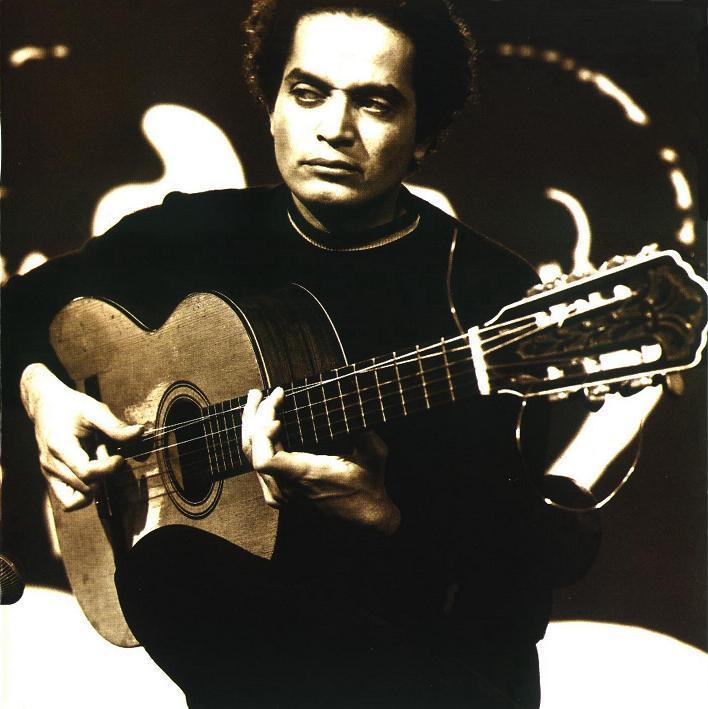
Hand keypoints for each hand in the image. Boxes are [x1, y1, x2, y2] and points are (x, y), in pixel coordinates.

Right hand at [20, 363, 143, 510]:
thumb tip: (139, 433)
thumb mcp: (95, 410)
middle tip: (106, 452)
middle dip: (104, 473)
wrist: (46, 406)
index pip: (85, 472)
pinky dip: (85, 492)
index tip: (119, 457)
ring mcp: (50, 474)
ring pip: (77, 500)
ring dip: (95, 484)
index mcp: (59, 446)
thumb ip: (116, 426)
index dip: (108, 468)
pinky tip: (92, 472)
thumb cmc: (71, 406)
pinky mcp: (53, 479)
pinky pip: (69, 501)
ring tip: (97, 462)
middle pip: (85, 487)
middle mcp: (51, 464)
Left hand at [241, 387, 399, 534]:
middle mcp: (287, 486)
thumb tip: (350, 400)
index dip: (262, 434)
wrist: (365, 519)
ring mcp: (280, 491)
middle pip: (252, 450)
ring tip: (256, 400)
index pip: (264, 460)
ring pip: (250, 456)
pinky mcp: (280, 492)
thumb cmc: (369, 487)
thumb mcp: (374, 453)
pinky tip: (261, 423)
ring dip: (251, 425)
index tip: (277, 415)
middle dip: (254, 417)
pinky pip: (257, 463)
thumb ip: (361, 427)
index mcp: (305, 475)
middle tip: (259, 393)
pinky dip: (256, 440)